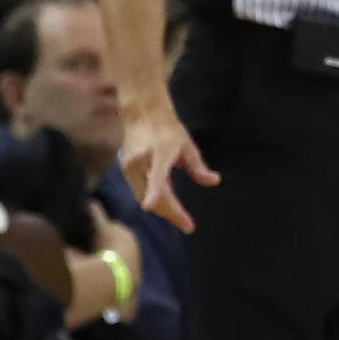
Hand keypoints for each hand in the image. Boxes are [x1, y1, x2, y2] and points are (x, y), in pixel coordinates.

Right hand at [119, 100, 215, 232]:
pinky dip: (153, 197)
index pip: (159, 180)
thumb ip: (198, 167)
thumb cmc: (168, 129)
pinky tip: (166, 198)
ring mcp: (130, 167)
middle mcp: (141, 162)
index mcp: (160, 154)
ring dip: (162, 208)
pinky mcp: (124, 169)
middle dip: (171, 214)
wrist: (142, 114)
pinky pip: (139, 191)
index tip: (179, 219)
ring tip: (179, 215)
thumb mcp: (187, 145)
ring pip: (145, 197)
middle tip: (187, 225)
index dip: (164, 201)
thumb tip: (214, 181)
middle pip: (155, 197)